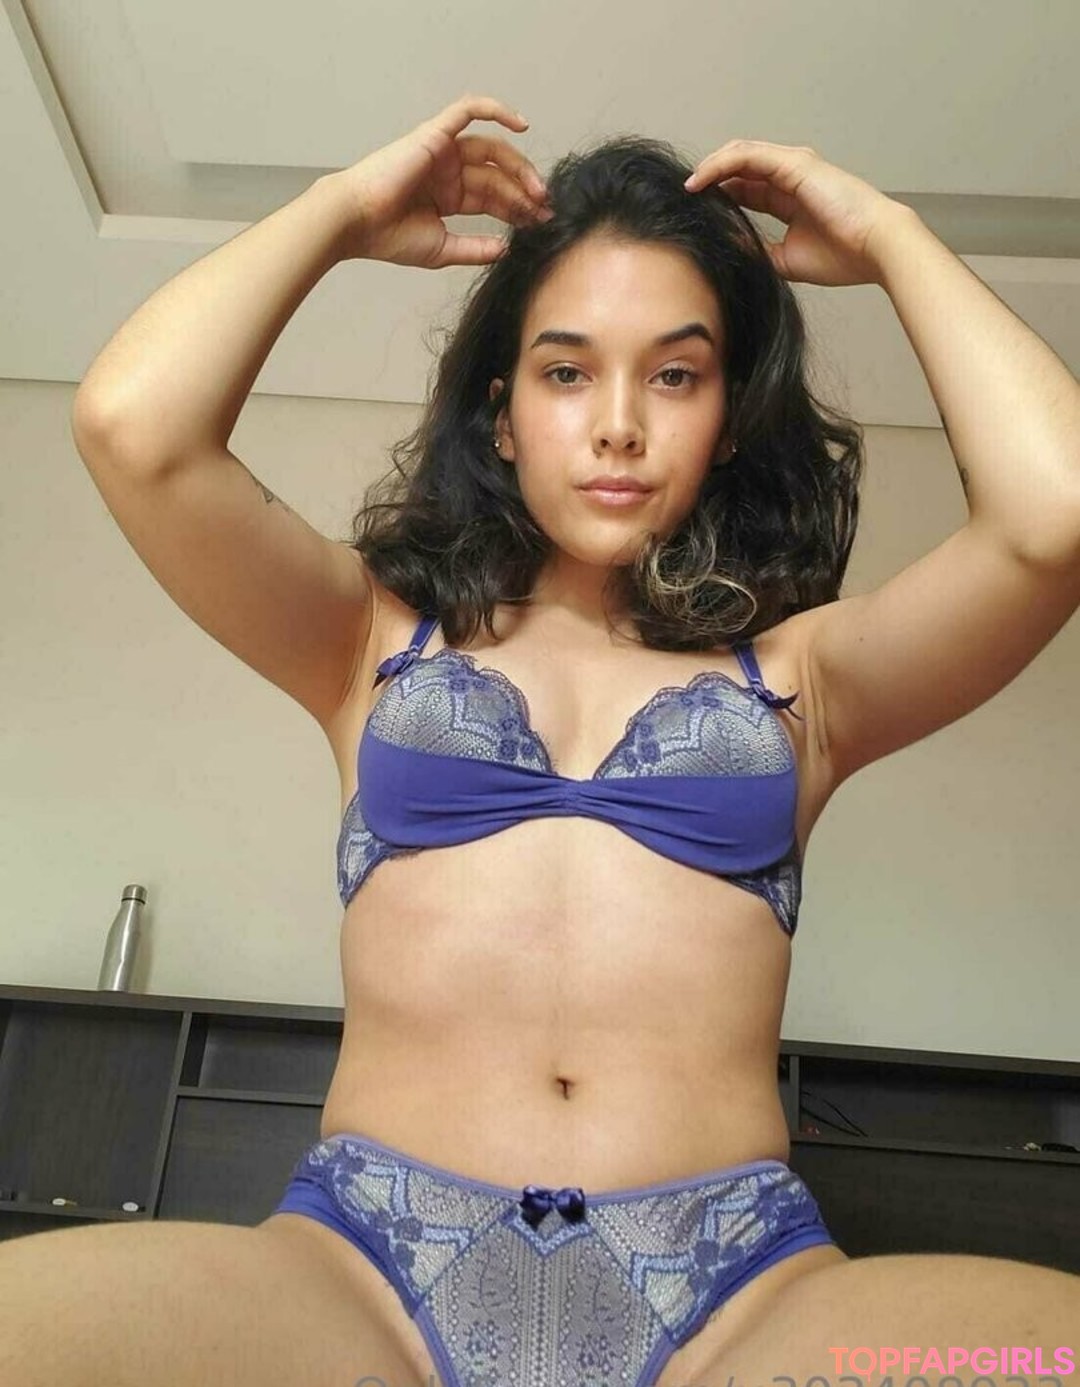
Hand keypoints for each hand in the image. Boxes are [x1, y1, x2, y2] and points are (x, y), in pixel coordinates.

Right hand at [325, 93, 551, 267]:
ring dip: (519, 167)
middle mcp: (449, 171)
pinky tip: (521, 125)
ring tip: (538, 189)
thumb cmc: (388, 237)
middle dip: (524, 192)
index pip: (493, 198)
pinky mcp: (435, 134)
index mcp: (449, 196)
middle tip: (545, 210)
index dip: (519, 208)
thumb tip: (506, 248)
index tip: (541, 223)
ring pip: (492, 150)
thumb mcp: (442, 250)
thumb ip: (475, 249)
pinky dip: (495, 110)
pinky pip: (468, 110)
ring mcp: (443, 151)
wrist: (356, 222)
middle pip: (498, 176)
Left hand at [684, 139, 911, 287]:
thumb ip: (757, 251)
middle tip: (685, 198)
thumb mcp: (785, 260)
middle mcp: (789, 175)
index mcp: (789, 197)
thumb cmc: (843, 256)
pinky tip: (701, 181)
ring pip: (740, 155)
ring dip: (710, 168)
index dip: (718, 196)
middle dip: (710, 178)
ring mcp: (792, 166)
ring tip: (688, 187)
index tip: (694, 212)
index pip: (745, 188)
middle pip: (739, 167)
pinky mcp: (794, 163)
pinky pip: (747, 156)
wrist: (876, 248)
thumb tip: (726, 247)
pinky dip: (720, 165)